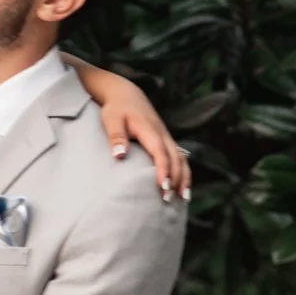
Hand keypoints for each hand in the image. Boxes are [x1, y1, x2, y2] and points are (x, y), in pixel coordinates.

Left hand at [84, 65, 190, 202]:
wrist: (126, 95)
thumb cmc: (116, 109)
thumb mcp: (111, 120)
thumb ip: (116, 137)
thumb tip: (120, 155)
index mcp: (149, 130)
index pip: (160, 152)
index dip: (163, 170)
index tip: (163, 186)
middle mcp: (162, 134)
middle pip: (175, 159)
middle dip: (174, 179)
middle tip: (167, 199)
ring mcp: (166, 138)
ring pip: (182, 159)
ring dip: (183, 178)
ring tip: (182, 199)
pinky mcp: (166, 141)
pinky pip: (181, 158)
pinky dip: (184, 173)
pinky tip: (182, 189)